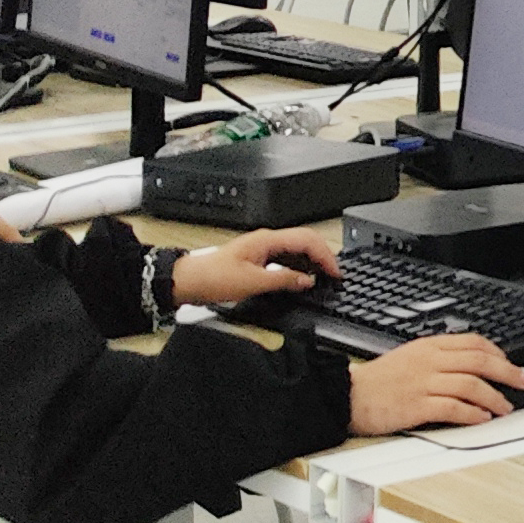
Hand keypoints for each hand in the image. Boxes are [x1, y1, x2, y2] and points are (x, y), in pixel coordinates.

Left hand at [174, 225, 338, 309]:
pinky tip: (301, 277)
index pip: (307, 240)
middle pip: (305, 240)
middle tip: (334, 274)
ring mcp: (262, 248)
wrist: (188, 281)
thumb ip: (284, 280)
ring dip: (313, 260)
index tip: (335, 272)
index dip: (326, 256)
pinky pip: (286, 256)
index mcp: (267, 240)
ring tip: (323, 276)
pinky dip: (300, 265)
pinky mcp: (258, 258)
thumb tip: (307, 280)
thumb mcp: (253, 283)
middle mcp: (266, 240)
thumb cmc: (213, 278)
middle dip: (323, 255)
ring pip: (297, 248)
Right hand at [347, 332, 523, 435]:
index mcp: (429, 346)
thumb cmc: (378, 380)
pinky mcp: (416, 406)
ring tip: (506, 407)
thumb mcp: (410, 356)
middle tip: (523, 383)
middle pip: (480, 361)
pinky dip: (472, 413)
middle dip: (508, 373)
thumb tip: (472, 366)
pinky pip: (453, 407)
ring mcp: (423, 383)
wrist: (347, 395)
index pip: (473, 342)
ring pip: (471, 384)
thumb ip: (439, 357)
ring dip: (494, 397)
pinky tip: (482, 418)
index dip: (498, 353)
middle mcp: (430, 361)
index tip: (510, 364)